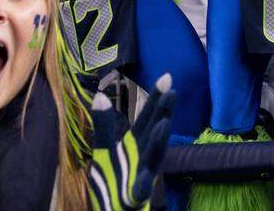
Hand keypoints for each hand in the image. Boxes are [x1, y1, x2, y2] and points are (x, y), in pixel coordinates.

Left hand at [88, 74, 174, 209]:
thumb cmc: (113, 182)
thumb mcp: (104, 152)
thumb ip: (104, 127)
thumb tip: (101, 95)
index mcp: (136, 144)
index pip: (148, 117)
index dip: (157, 98)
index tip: (168, 76)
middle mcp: (144, 156)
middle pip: (156, 131)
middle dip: (163, 113)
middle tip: (172, 91)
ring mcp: (143, 176)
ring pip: (154, 158)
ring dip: (158, 143)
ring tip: (163, 123)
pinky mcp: (136, 198)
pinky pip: (140, 191)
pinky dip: (142, 185)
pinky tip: (142, 180)